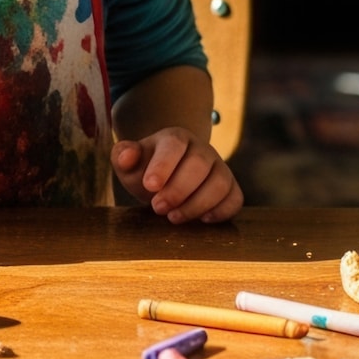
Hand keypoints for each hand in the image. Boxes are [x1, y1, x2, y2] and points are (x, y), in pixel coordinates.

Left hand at [113, 128, 243, 224]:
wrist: (168, 177)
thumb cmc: (147, 170)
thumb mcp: (130, 163)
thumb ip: (123, 157)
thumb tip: (126, 156)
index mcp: (176, 138)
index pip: (174, 145)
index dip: (163, 165)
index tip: (149, 186)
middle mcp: (202, 150)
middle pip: (199, 164)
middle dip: (178, 190)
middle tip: (158, 207)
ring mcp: (220, 168)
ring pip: (220, 183)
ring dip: (197, 204)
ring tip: (174, 218)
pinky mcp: (230, 188)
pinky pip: (235, 199)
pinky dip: (221, 212)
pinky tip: (202, 220)